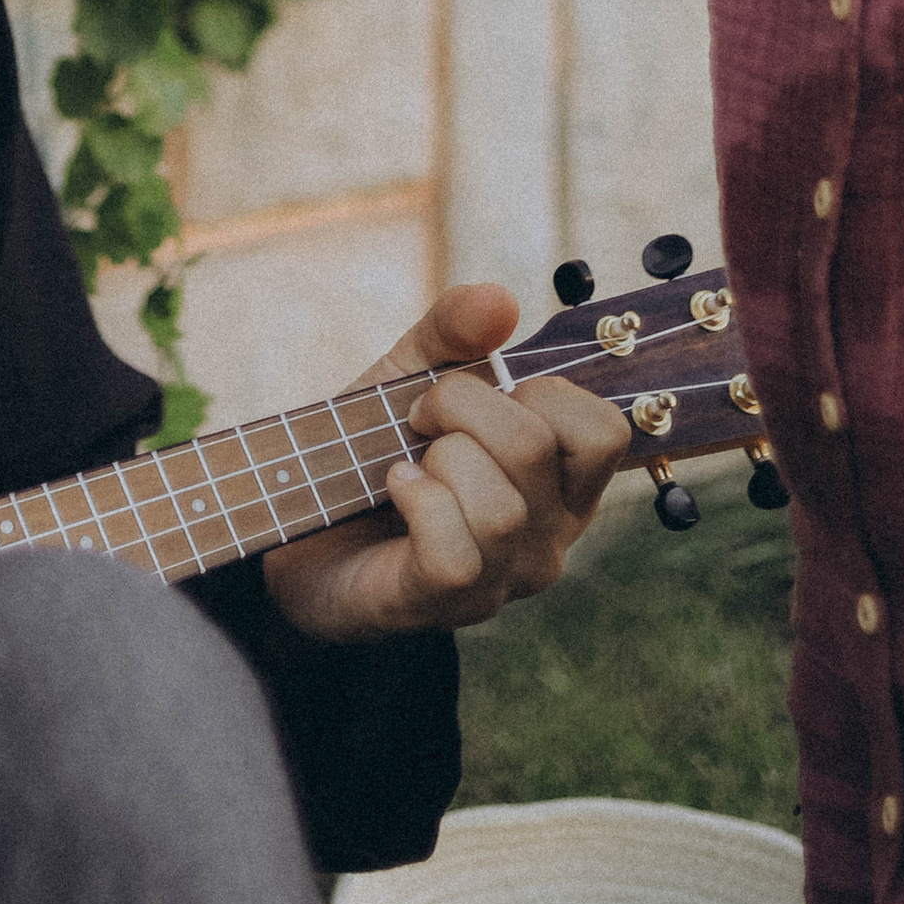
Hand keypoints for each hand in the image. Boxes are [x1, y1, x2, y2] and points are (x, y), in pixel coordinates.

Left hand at [263, 284, 630, 644]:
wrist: (299, 518)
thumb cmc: (373, 447)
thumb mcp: (411, 371)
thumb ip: (454, 330)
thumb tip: (500, 299)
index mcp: (560, 481)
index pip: (604, 431)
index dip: (542, 391)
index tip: (483, 391)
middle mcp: (549, 537)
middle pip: (534, 448)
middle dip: (460, 406)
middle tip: (419, 417)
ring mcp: (503, 580)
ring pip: (499, 508)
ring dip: (436, 461)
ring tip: (407, 463)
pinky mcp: (449, 604)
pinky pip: (455, 552)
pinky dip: (415, 503)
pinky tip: (396, 491)